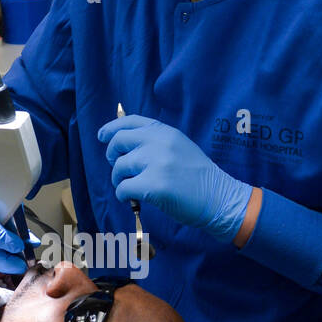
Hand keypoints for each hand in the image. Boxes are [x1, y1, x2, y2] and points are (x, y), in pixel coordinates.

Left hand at [97, 114, 252, 244]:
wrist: (219, 197)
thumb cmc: (198, 176)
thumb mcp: (179, 147)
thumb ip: (156, 142)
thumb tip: (124, 146)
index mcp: (165, 131)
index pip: (130, 122)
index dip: (112, 128)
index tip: (102, 137)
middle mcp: (159, 142)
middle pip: (118, 142)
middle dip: (112, 156)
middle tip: (118, 170)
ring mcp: (156, 163)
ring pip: (119, 168)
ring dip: (119, 180)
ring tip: (130, 188)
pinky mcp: (153, 186)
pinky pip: (123, 189)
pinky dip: (123, 196)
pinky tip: (133, 200)